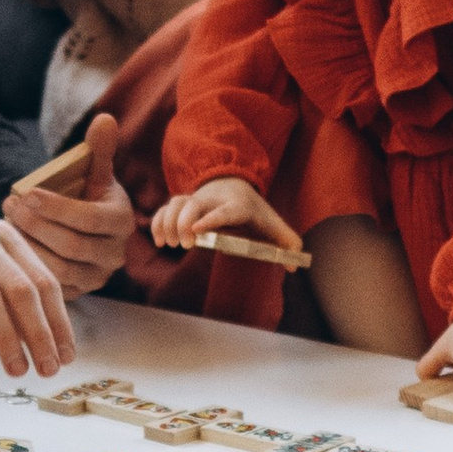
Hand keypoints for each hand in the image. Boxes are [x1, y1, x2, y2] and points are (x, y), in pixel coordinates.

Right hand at [0, 156, 74, 376]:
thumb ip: (7, 271)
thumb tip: (38, 323)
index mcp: (3, 235)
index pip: (43, 280)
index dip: (59, 320)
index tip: (67, 354)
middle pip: (21, 290)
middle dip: (40, 334)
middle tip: (49, 369)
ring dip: (6, 338)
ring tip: (16, 370)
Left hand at [3, 112, 134, 296]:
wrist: (86, 227)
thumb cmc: (88, 195)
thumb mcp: (95, 172)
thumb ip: (99, 148)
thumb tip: (105, 118)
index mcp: (122, 221)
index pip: (88, 219)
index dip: (55, 207)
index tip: (26, 193)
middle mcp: (115, 254)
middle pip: (71, 246)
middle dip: (36, 225)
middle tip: (10, 205)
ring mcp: (97, 277)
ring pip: (59, 269)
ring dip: (28, 246)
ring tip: (7, 222)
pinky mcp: (78, 293)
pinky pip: (50, 287)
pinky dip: (28, 267)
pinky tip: (10, 246)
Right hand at [149, 173, 304, 258]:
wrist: (233, 184)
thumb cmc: (254, 211)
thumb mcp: (273, 224)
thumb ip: (288, 244)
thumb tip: (295, 268)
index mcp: (237, 205)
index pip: (225, 211)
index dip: (212, 219)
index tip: (198, 230)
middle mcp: (213, 200)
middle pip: (193, 205)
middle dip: (183, 223)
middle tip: (185, 245)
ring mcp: (195, 200)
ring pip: (175, 204)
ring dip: (167, 223)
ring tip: (169, 244)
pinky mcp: (182, 204)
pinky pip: (165, 209)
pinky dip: (157, 222)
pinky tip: (158, 240)